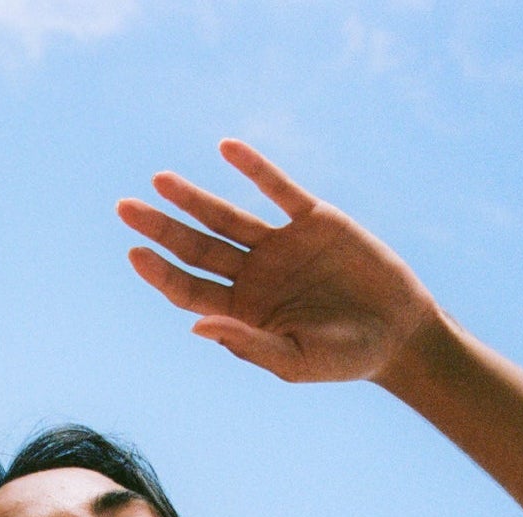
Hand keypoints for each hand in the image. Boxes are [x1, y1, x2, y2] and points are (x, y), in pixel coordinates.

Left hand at [117, 139, 437, 385]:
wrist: (397, 334)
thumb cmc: (344, 359)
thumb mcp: (296, 361)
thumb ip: (248, 344)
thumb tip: (196, 326)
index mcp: (243, 310)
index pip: (190, 289)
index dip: (161, 272)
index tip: (135, 252)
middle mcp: (254, 274)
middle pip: (197, 248)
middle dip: (162, 228)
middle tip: (125, 209)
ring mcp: (280, 245)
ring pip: (226, 216)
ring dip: (194, 198)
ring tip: (160, 180)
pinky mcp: (313, 219)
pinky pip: (278, 188)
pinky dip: (254, 169)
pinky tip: (226, 150)